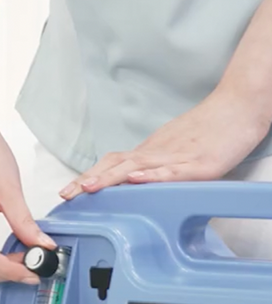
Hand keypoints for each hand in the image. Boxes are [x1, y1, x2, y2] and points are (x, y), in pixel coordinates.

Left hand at [60, 84, 271, 198]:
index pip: (112, 164)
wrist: (237, 108)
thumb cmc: (208, 130)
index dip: (89, 176)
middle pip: (115, 166)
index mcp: (150, 152)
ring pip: (136, 167)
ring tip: (89, 188)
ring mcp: (176, 157)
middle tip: (66, 194)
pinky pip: (172, 170)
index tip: (69, 191)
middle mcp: (156, 153)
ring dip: (110, 178)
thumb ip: (154, 165)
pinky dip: (153, 175)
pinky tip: (138, 179)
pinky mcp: (199, 163)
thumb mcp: (174, 150)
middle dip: (88, 181)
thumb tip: (135, 181)